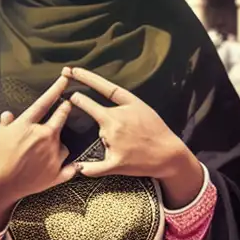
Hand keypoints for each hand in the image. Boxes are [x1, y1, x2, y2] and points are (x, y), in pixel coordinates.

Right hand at [0, 74, 75, 229]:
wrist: (3, 183)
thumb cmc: (1, 156)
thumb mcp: (1, 134)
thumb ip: (7, 122)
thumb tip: (8, 114)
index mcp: (29, 125)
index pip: (45, 102)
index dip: (56, 89)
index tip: (65, 79)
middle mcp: (45, 136)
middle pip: (61, 117)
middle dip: (65, 110)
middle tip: (66, 107)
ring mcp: (53, 154)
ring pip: (64, 145)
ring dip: (59, 146)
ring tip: (46, 154)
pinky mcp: (57, 171)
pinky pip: (71, 166)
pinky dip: (72, 167)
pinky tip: (73, 167)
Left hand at [64, 66, 202, 205]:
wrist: (168, 154)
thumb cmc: (156, 129)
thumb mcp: (142, 106)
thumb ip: (122, 101)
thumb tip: (101, 96)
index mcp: (128, 105)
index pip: (103, 87)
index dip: (86, 77)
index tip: (71, 70)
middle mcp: (117, 121)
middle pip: (93, 110)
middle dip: (80, 102)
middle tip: (71, 98)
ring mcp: (114, 140)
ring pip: (100, 136)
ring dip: (107, 138)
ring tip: (128, 143)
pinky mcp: (114, 161)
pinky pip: (93, 167)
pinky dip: (85, 168)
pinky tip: (79, 168)